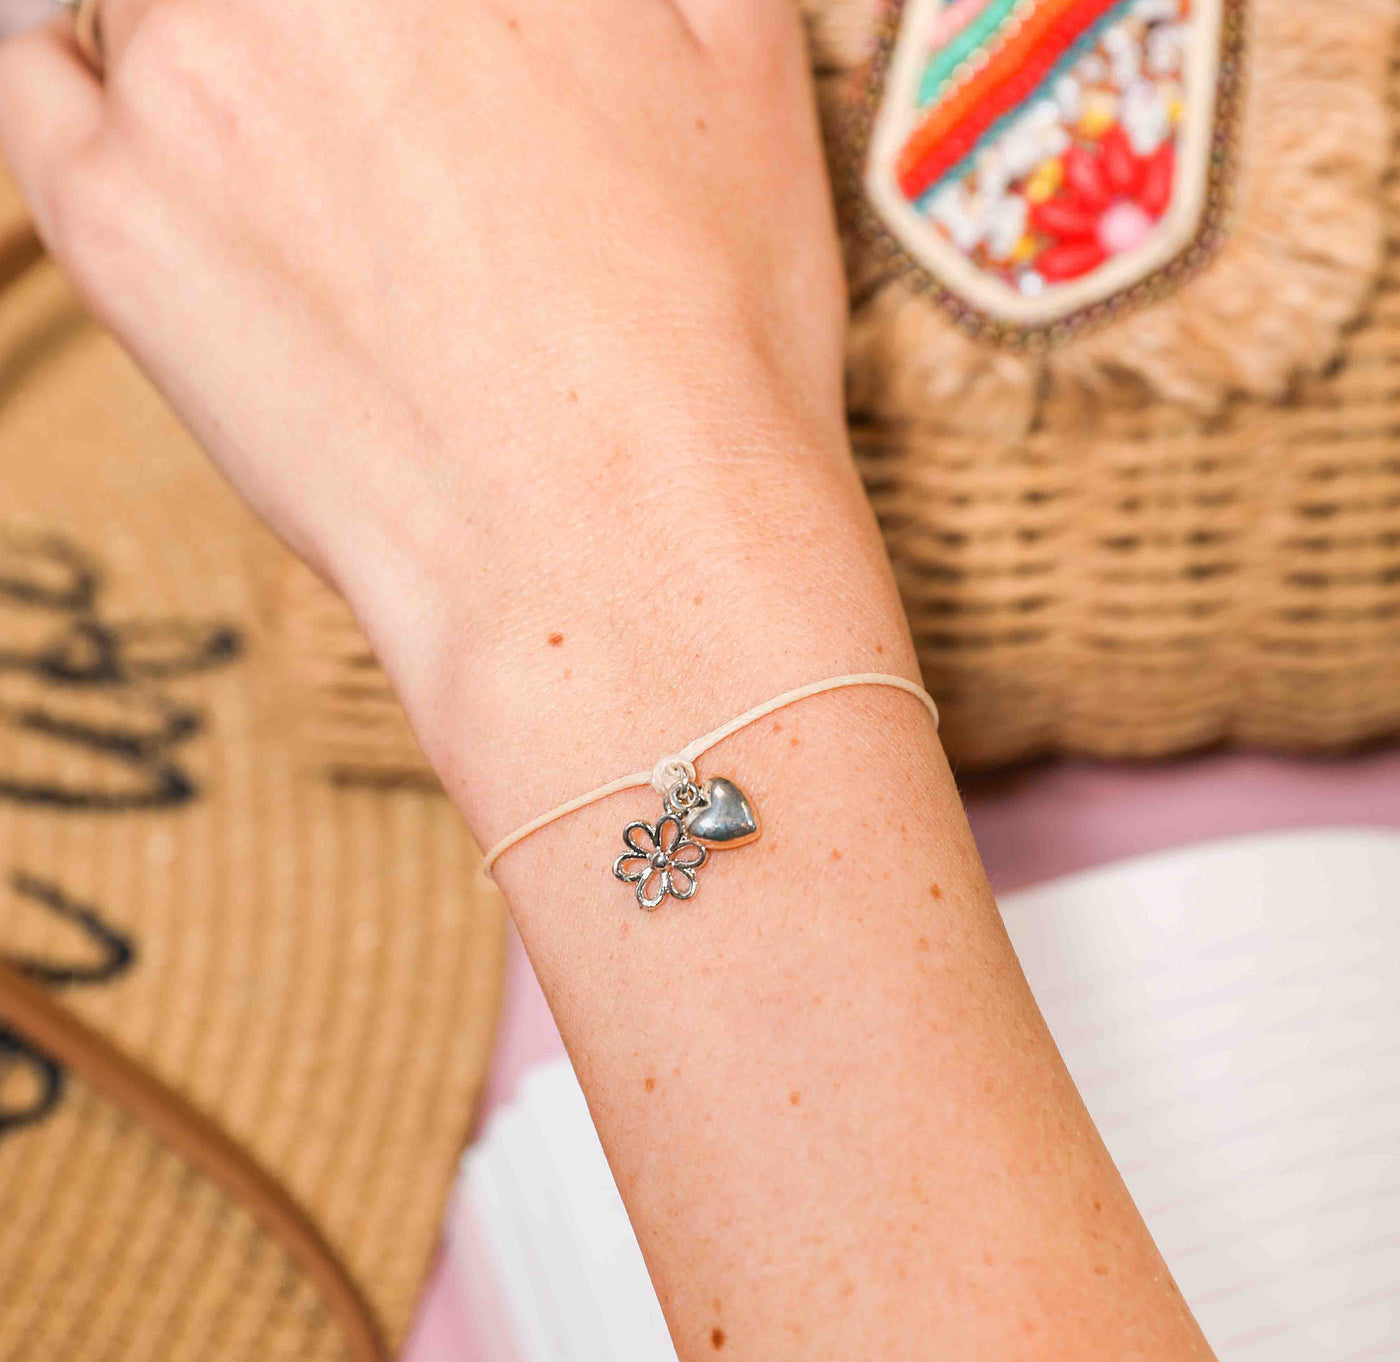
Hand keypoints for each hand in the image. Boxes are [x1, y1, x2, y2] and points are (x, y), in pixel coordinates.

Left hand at [0, 0, 888, 835]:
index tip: (440, 64)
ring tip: (311, 169)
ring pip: (150, 6)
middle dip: (323, 39)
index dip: (415, 24)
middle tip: (380, 139)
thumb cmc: (705, 338)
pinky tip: (164, 142)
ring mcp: (185, 82)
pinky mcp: (111, 220)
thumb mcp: (744, 61)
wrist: (621, 549)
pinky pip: (35, 83)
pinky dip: (81, 85)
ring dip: (215, 55)